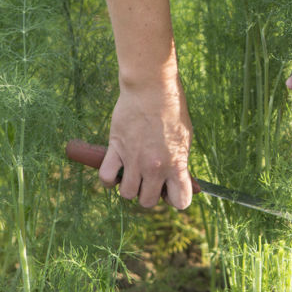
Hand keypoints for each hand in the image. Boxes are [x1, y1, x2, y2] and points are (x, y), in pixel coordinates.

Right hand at [100, 77, 193, 208]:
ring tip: (133, 174)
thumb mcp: (185, 139)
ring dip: (129, 187)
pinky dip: (108, 179)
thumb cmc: (172, 111)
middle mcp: (155, 167)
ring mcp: (134, 160)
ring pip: (126, 194)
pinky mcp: (116, 149)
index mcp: (176, 165)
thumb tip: (178, 179)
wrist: (152, 89)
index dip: (176, 199)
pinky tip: (115, 171)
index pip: (180, 202)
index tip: (171, 190)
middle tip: (150, 180)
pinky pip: (105, 177)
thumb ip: (180, 162)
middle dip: (149, 194)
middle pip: (148, 202)